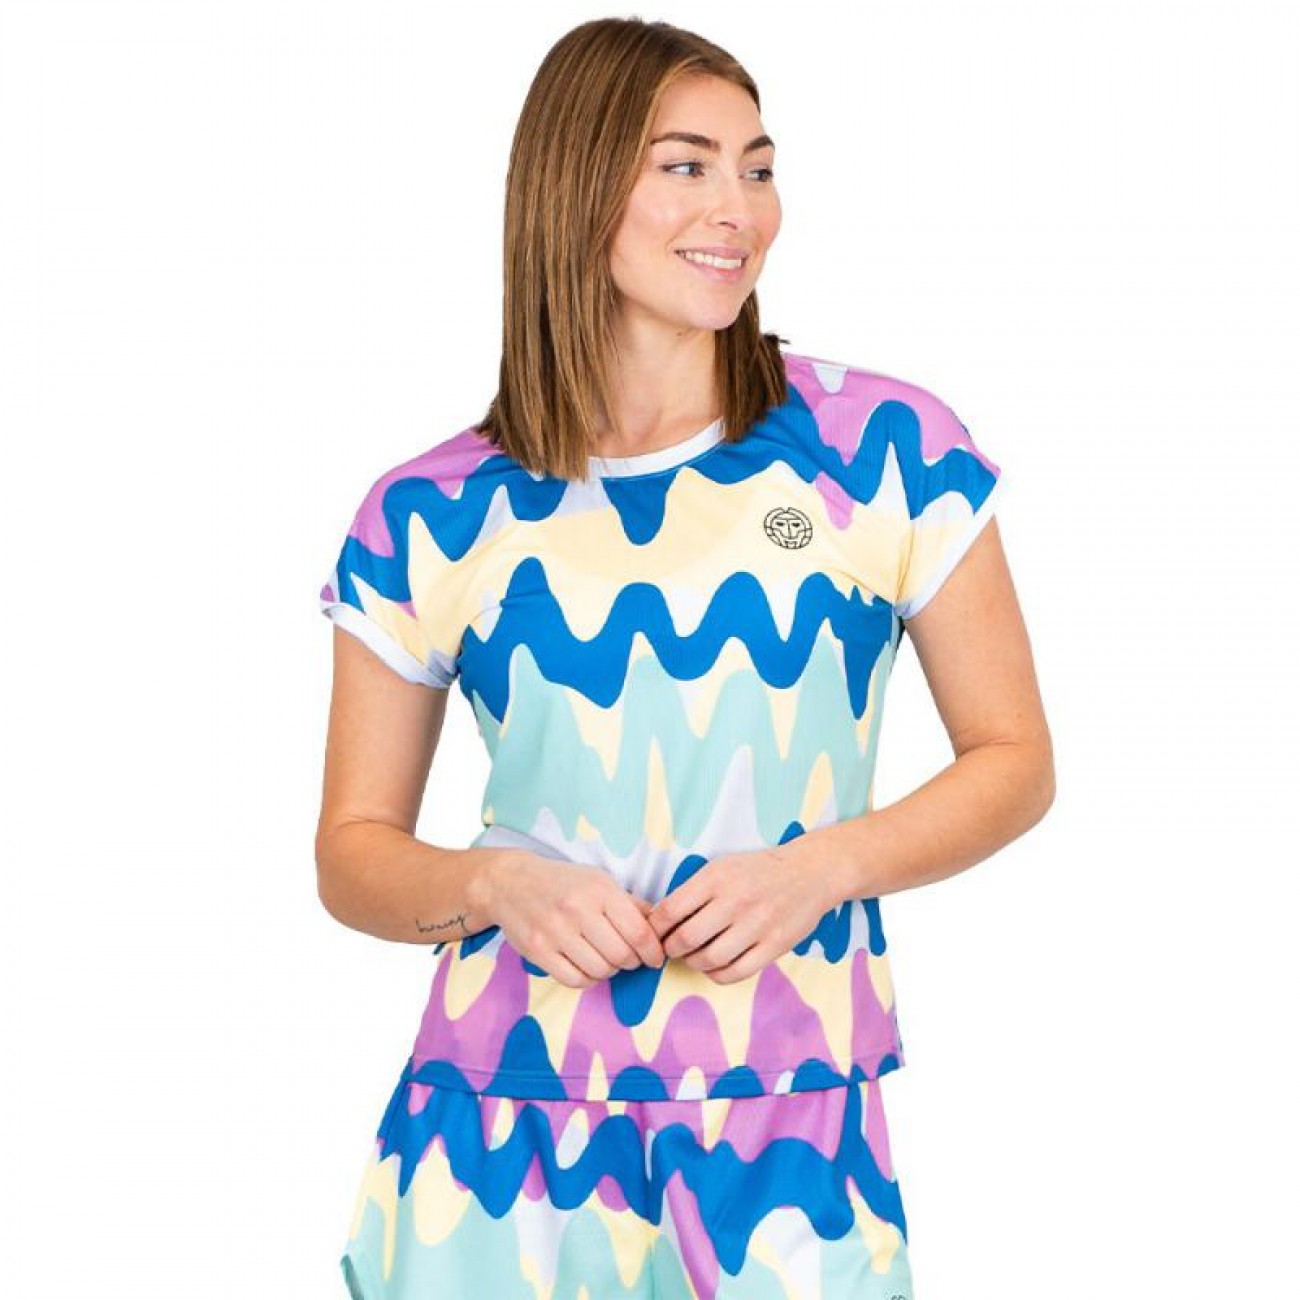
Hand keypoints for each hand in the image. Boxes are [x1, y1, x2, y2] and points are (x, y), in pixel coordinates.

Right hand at [490, 853, 665, 988]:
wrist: (510, 883)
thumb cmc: (562, 882)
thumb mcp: (599, 880)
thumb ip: (630, 903)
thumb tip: (661, 925)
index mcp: (599, 890)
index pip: (638, 932)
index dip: (653, 951)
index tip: (655, 958)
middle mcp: (578, 910)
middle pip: (621, 956)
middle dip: (632, 962)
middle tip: (630, 959)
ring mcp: (555, 932)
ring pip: (600, 970)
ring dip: (610, 971)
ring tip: (607, 959)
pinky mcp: (538, 951)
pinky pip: (575, 980)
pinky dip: (589, 979)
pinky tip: (588, 967)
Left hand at [644, 849, 837, 983]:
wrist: (809, 872)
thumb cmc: (758, 870)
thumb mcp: (721, 867)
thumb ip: (692, 891)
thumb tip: (659, 920)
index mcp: (716, 878)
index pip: (670, 910)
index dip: (655, 928)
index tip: (653, 934)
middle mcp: (735, 902)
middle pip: (686, 939)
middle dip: (671, 949)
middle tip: (671, 949)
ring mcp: (756, 926)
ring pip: (709, 959)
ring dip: (693, 963)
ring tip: (693, 957)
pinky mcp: (774, 946)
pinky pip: (736, 972)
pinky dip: (718, 975)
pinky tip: (715, 966)